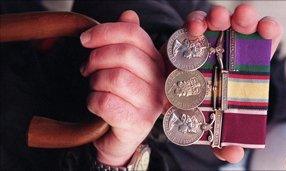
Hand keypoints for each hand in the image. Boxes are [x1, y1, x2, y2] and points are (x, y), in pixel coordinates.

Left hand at [80, 10, 164, 165]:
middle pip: (125, 54)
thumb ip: (127, 41)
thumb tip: (129, 15)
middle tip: (86, 68)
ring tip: (94, 87)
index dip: (106, 31)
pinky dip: (93, 101)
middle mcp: (160, 81)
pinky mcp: (138, 122)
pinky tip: (96, 105)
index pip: (135, 34)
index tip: (85, 39)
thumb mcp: (125, 67)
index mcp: (157, 62)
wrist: (120, 137)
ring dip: (95, 82)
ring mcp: (151, 103)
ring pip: (115, 78)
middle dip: (96, 58)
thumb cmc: (122, 97)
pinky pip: (106, 102)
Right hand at [185, 4, 282, 162]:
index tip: (265, 31)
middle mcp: (227, 47)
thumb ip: (224, 139)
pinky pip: (193, 22)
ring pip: (218, 18)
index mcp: (242, 63)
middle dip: (243, 18)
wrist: (170, 99)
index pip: (263, 39)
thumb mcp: (212, 125)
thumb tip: (233, 152)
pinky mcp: (186, 38)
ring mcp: (207, 40)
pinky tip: (193, 28)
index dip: (267, 31)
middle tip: (238, 22)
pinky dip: (194, 21)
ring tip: (213, 21)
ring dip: (218, 15)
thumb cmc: (197, 108)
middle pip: (243, 24)